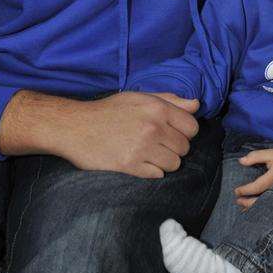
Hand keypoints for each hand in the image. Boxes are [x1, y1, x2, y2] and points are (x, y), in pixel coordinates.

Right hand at [0, 89, 199, 178]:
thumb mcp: (139, 98)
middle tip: (156, 144)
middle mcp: (153, 127)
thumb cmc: (109, 111)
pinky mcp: (130, 166)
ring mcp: (142, 148)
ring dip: (164, 162)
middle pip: (184, 148)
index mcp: (157, 108)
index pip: (192, 127)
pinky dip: (151, 171)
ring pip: (174, 164)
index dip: (185, 132)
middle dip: (174, 148)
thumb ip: (170, 100)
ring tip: (148, 154)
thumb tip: (197, 105)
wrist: (76, 127)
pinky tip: (139, 162)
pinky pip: (157, 175)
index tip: (172, 133)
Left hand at [234, 147, 272, 208]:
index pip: (255, 187)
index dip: (244, 190)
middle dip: (248, 204)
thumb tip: (241, 161)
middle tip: (238, 202)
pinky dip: (266, 210)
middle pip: (260, 202)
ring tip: (246, 210)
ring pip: (267, 207)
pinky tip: (261, 211)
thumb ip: (256, 156)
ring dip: (256, 210)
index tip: (236, 192)